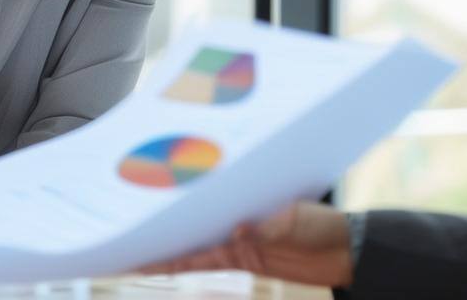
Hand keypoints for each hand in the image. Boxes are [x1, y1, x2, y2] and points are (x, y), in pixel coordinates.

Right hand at [138, 202, 353, 287]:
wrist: (347, 250)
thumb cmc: (322, 223)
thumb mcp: (296, 219)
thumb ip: (268, 225)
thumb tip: (238, 231)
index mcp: (240, 197)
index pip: (198, 198)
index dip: (169, 199)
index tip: (139, 197)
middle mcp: (229, 216)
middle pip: (185, 222)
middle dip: (154, 226)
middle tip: (119, 230)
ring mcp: (232, 239)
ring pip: (186, 246)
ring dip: (160, 251)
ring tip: (128, 255)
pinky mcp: (240, 259)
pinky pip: (203, 264)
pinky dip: (181, 266)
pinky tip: (160, 270)